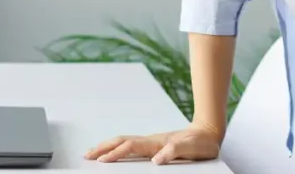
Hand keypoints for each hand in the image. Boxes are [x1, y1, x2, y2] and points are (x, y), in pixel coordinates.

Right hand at [85, 123, 222, 164]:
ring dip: (107, 146)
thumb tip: (156, 161)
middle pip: (121, 141)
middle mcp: (151, 140)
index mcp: (156, 142)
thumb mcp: (189, 149)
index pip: (130, 147)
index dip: (115, 154)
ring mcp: (151, 141)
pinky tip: (115, 152)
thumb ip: (173, 152)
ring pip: (124, 142)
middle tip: (86, 155)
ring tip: (93, 152)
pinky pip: (131, 145)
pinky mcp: (153, 145)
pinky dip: (118, 147)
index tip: (101, 161)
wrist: (208, 133)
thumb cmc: (200, 143)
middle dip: (103, 148)